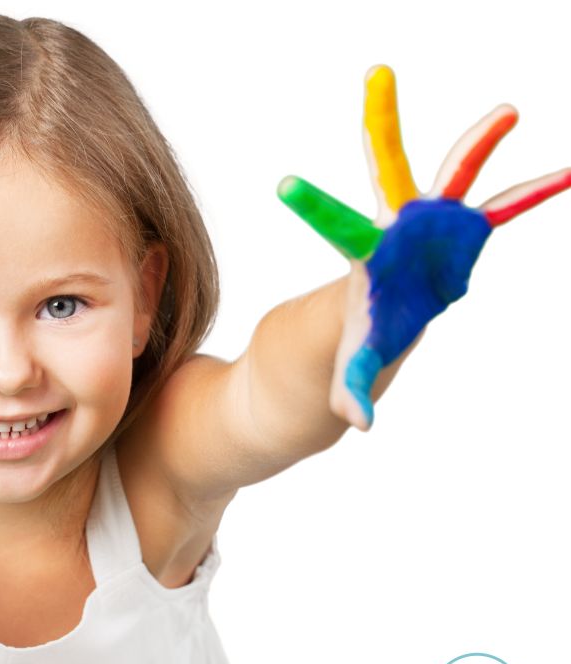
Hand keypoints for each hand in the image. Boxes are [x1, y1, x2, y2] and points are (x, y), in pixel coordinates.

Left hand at [278, 65, 570, 430]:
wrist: (381, 325)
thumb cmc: (354, 346)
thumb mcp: (351, 371)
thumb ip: (353, 392)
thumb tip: (360, 426)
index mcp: (363, 258)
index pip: (336, 228)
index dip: (315, 208)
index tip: (284, 184)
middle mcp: (395, 229)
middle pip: (387, 172)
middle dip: (382, 126)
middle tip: (376, 74)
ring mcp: (432, 227)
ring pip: (453, 174)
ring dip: (479, 144)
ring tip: (508, 110)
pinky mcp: (464, 236)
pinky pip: (506, 210)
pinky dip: (536, 193)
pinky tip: (569, 171)